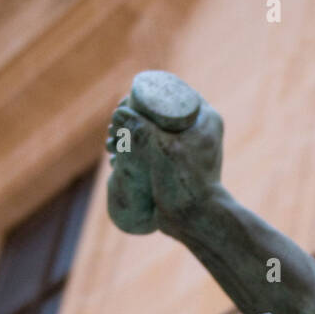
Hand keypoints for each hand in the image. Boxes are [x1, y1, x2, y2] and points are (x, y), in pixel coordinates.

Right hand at [106, 71, 223, 235]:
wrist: (197, 220)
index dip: (142, 94)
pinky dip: (135, 152)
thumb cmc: (185, 184)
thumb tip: (118, 113)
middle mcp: (199, 130)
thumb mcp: (160, 150)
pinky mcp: (178, 167)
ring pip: (154, 133)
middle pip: (159, 113)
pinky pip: (154, 152)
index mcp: (205, 118)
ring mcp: (189, 150)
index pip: (170, 93)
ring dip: (129, 136)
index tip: (122, 105)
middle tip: (112, 129)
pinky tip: (115, 159)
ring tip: (110, 146)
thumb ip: (139, 129)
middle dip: (131, 119)